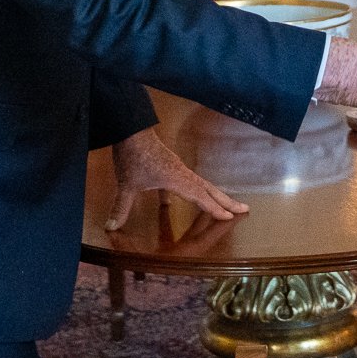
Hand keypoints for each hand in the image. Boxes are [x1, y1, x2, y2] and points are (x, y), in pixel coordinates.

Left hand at [106, 126, 247, 230]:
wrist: (131, 130)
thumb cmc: (132, 156)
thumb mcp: (126, 184)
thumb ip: (121, 206)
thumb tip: (111, 226)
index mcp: (177, 179)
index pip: (200, 196)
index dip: (214, 208)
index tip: (229, 217)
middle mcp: (182, 174)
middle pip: (209, 189)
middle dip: (227, 200)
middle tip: (245, 208)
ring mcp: (178, 169)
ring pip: (202, 184)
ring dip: (215, 195)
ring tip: (228, 204)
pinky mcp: (171, 166)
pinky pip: (188, 182)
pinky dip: (193, 192)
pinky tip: (174, 203)